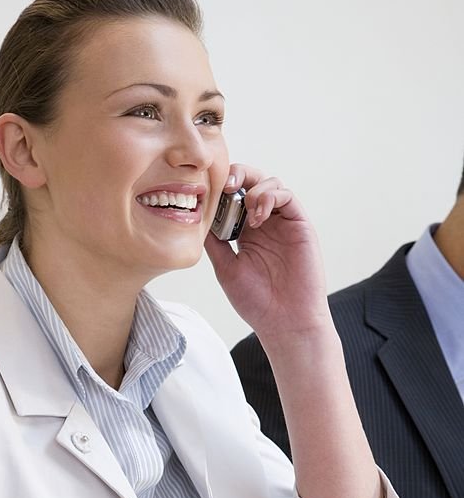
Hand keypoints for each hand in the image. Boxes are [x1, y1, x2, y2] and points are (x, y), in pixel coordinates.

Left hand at [204, 163, 332, 347]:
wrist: (285, 322)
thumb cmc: (257, 302)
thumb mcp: (226, 268)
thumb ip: (214, 243)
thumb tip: (197, 219)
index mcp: (246, 232)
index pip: (234, 197)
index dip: (222, 188)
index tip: (207, 191)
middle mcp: (265, 223)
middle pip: (252, 182)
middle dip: (238, 175)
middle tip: (225, 185)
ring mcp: (283, 223)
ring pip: (271, 183)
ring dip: (254, 187)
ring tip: (245, 208)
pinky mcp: (300, 225)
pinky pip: (288, 197)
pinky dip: (271, 197)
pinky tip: (258, 216)